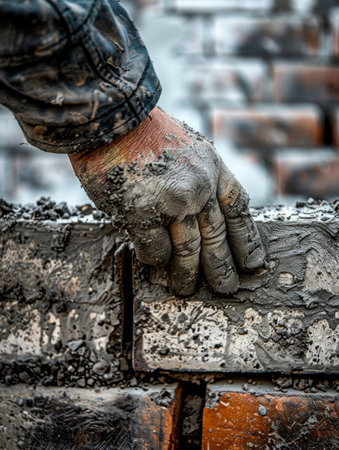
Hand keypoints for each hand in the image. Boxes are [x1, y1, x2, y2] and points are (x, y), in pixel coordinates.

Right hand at [69, 107, 264, 295]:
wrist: (110, 116)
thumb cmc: (143, 131)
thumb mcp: (188, 145)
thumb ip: (199, 176)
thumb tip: (202, 213)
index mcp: (212, 166)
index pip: (238, 209)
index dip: (246, 238)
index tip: (252, 262)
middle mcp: (199, 186)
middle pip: (216, 236)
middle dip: (222, 266)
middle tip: (227, 288)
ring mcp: (173, 201)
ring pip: (188, 249)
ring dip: (187, 274)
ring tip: (186, 290)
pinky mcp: (143, 213)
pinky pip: (155, 249)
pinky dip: (155, 260)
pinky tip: (155, 266)